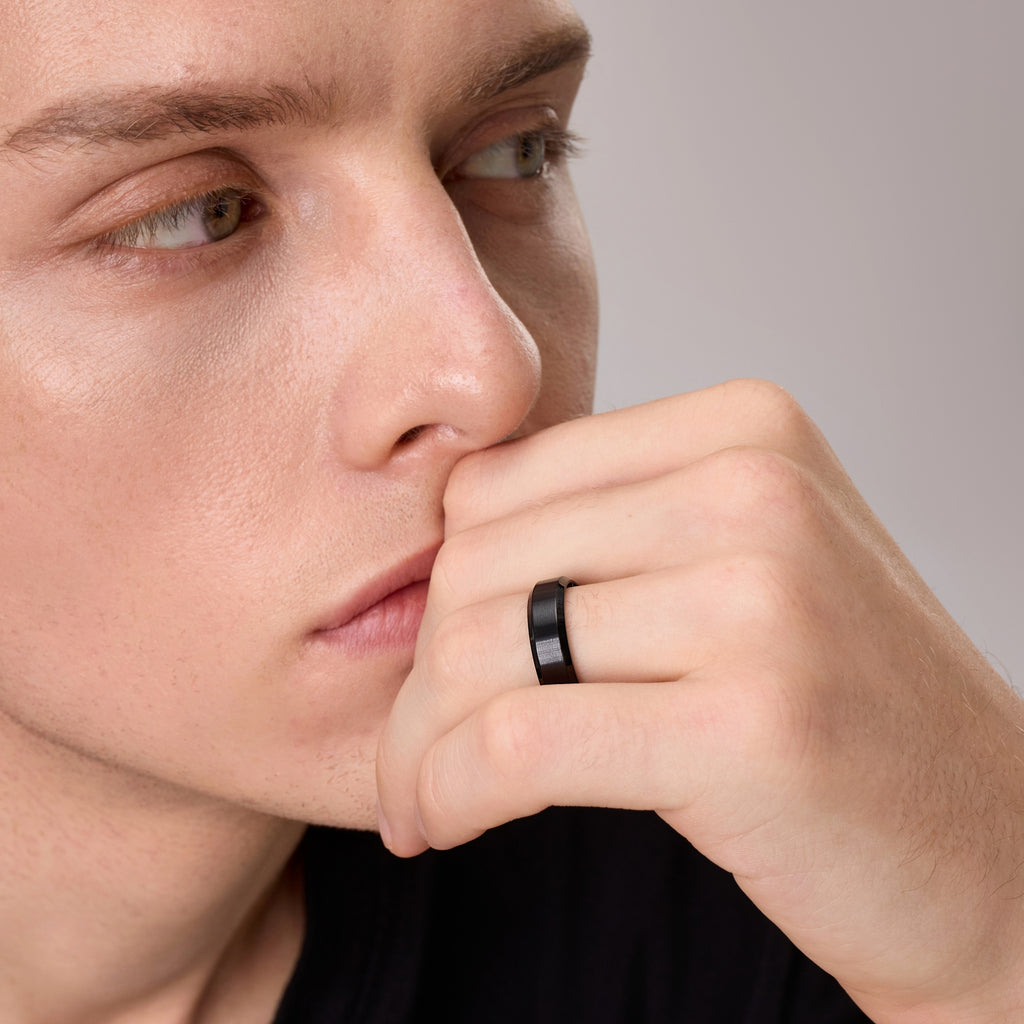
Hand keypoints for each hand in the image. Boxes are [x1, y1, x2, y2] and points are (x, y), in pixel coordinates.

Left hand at [376, 379, 1023, 1020]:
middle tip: (409, 757)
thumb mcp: (739, 569)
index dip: (440, 585)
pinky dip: (450, 788)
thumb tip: (438, 555)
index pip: (501, 485)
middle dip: (417, 678)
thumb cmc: (840, 707)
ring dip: (421, 744)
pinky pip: (518, 742)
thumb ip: (609, 531)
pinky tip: (444, 821)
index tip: (428, 669)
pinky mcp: (749, 724)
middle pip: (478, 564)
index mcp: (743, 427)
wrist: (992, 845)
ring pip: (478, 652)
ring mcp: (759, 600)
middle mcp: (752, 488)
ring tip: (421, 798)